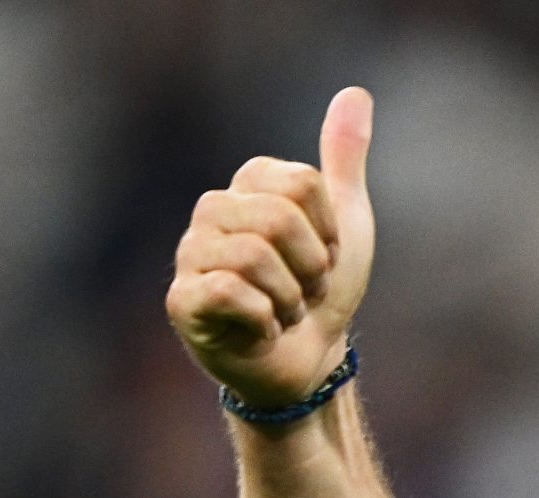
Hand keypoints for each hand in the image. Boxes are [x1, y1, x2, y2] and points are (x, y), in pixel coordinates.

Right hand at [167, 86, 374, 410]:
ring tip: (284, 312)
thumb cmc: (322, 293)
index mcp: (248, 184)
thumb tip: (356, 93)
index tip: (323, 258)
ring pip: (255, 256)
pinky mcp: (183, 301)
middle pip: (278, 218)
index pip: (302, 185)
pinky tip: (261, 330)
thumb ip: (343, 160)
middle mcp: (212, 210)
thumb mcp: (345, 222)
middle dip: (311, 269)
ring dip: (290, 299)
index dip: (329, 233)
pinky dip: (266, 320)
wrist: (310, 362)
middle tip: (305, 292)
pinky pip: (232, 292)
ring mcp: (191, 255)